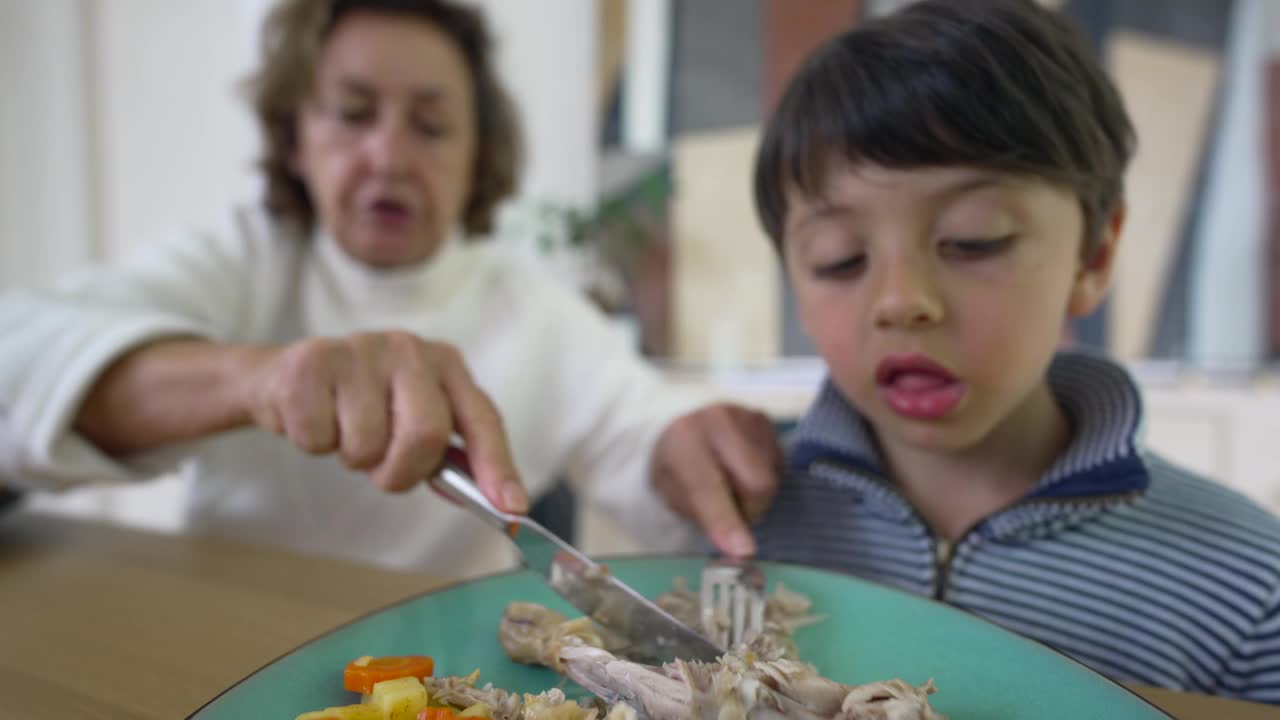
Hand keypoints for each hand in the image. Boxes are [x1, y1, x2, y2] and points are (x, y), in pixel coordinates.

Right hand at [240, 331, 527, 511]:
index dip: (498, 466)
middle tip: (382, 468)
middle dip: (402, 470)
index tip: (512, 508)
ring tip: (344, 432)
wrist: (284, 379)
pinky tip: (315, 418)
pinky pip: (320, 436)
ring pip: (368, 444)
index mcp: (445, 364)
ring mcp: (361, 350)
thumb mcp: (409, 423)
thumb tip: (491, 500)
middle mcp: (410, 349)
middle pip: (426, 435)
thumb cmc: (360, 407)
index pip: (482, 419)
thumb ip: (447, 457)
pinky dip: (313, 444)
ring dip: (353, 458)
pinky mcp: (312, 362)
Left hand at [651, 403, 781, 555]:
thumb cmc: (675, 466)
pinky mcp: (765, 420)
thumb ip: (702, 518)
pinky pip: (777, 465)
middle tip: (732, 509)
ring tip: (731, 481)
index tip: (743, 550)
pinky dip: (763, 474)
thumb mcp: (672, 494)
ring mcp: (745, 416)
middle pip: (757, 485)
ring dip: (754, 493)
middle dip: (750, 509)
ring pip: (771, 478)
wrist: (680, 423)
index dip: (725, 520)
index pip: (707, 487)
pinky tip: (742, 467)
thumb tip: (739, 551)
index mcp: (682, 441)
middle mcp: (717, 421)